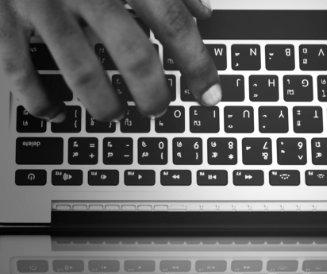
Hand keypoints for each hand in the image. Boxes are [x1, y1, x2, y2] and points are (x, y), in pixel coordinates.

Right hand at [0, 0, 220, 121]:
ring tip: (116, 114)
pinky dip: (40, 101)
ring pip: (82, 73)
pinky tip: (56, 111)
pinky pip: (20, 71)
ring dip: (105, 106)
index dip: (198, 65)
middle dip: (153, 95)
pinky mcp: (4, 18)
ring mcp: (43, 4)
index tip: (210, 96)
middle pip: (134, 56)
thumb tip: (204, 14)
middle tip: (158, 109)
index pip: (174, 23)